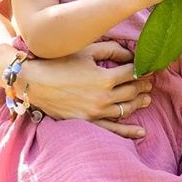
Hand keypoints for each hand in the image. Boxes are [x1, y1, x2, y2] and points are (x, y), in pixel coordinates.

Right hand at [20, 41, 153, 139]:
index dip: (143, 70)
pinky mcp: (87, 122)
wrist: (33, 82)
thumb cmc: (59, 61)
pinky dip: (128, 131)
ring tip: (146, 99)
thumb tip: (132, 54)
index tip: (148, 68)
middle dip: (143, 86)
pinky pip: (112, 130)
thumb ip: (113, 50)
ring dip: (139, 103)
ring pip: (126, 109)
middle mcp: (103, 98)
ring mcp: (96, 113)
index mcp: (105, 78)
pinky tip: (141, 132)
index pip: (133, 74)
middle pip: (132, 92)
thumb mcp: (87, 50)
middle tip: (149, 82)